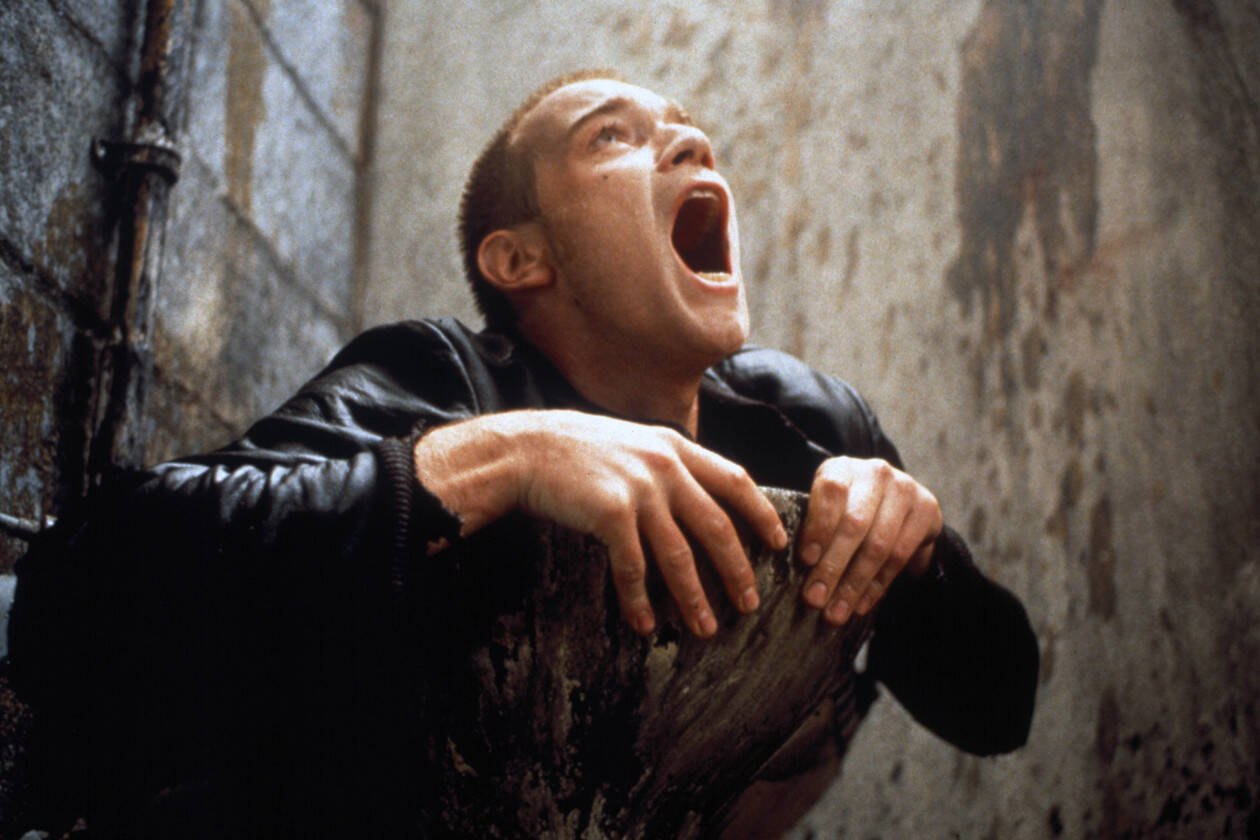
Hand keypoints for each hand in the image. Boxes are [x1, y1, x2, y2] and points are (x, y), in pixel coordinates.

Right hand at [413, 410, 787, 637]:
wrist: (524, 449)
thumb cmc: (575, 450)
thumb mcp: (631, 442)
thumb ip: (665, 462)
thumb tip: (697, 494)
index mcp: (674, 446)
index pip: (735, 480)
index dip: (760, 513)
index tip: (779, 542)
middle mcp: (664, 466)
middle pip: (716, 525)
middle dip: (737, 569)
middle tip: (750, 603)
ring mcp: (638, 489)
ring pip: (680, 554)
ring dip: (694, 597)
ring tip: (706, 628)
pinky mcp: (610, 513)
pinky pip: (633, 567)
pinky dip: (639, 600)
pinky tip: (644, 624)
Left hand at [797, 456, 941, 624]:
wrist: (898, 505)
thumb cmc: (849, 511)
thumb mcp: (828, 510)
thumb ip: (813, 530)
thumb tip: (795, 570)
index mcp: (842, 468)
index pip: (830, 492)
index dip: (818, 527)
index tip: (806, 560)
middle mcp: (875, 472)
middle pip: (854, 524)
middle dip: (832, 567)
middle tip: (814, 599)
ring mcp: (905, 489)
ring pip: (878, 545)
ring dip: (854, 584)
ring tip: (836, 612)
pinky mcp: (927, 509)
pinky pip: (900, 555)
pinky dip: (877, 586)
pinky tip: (861, 605)